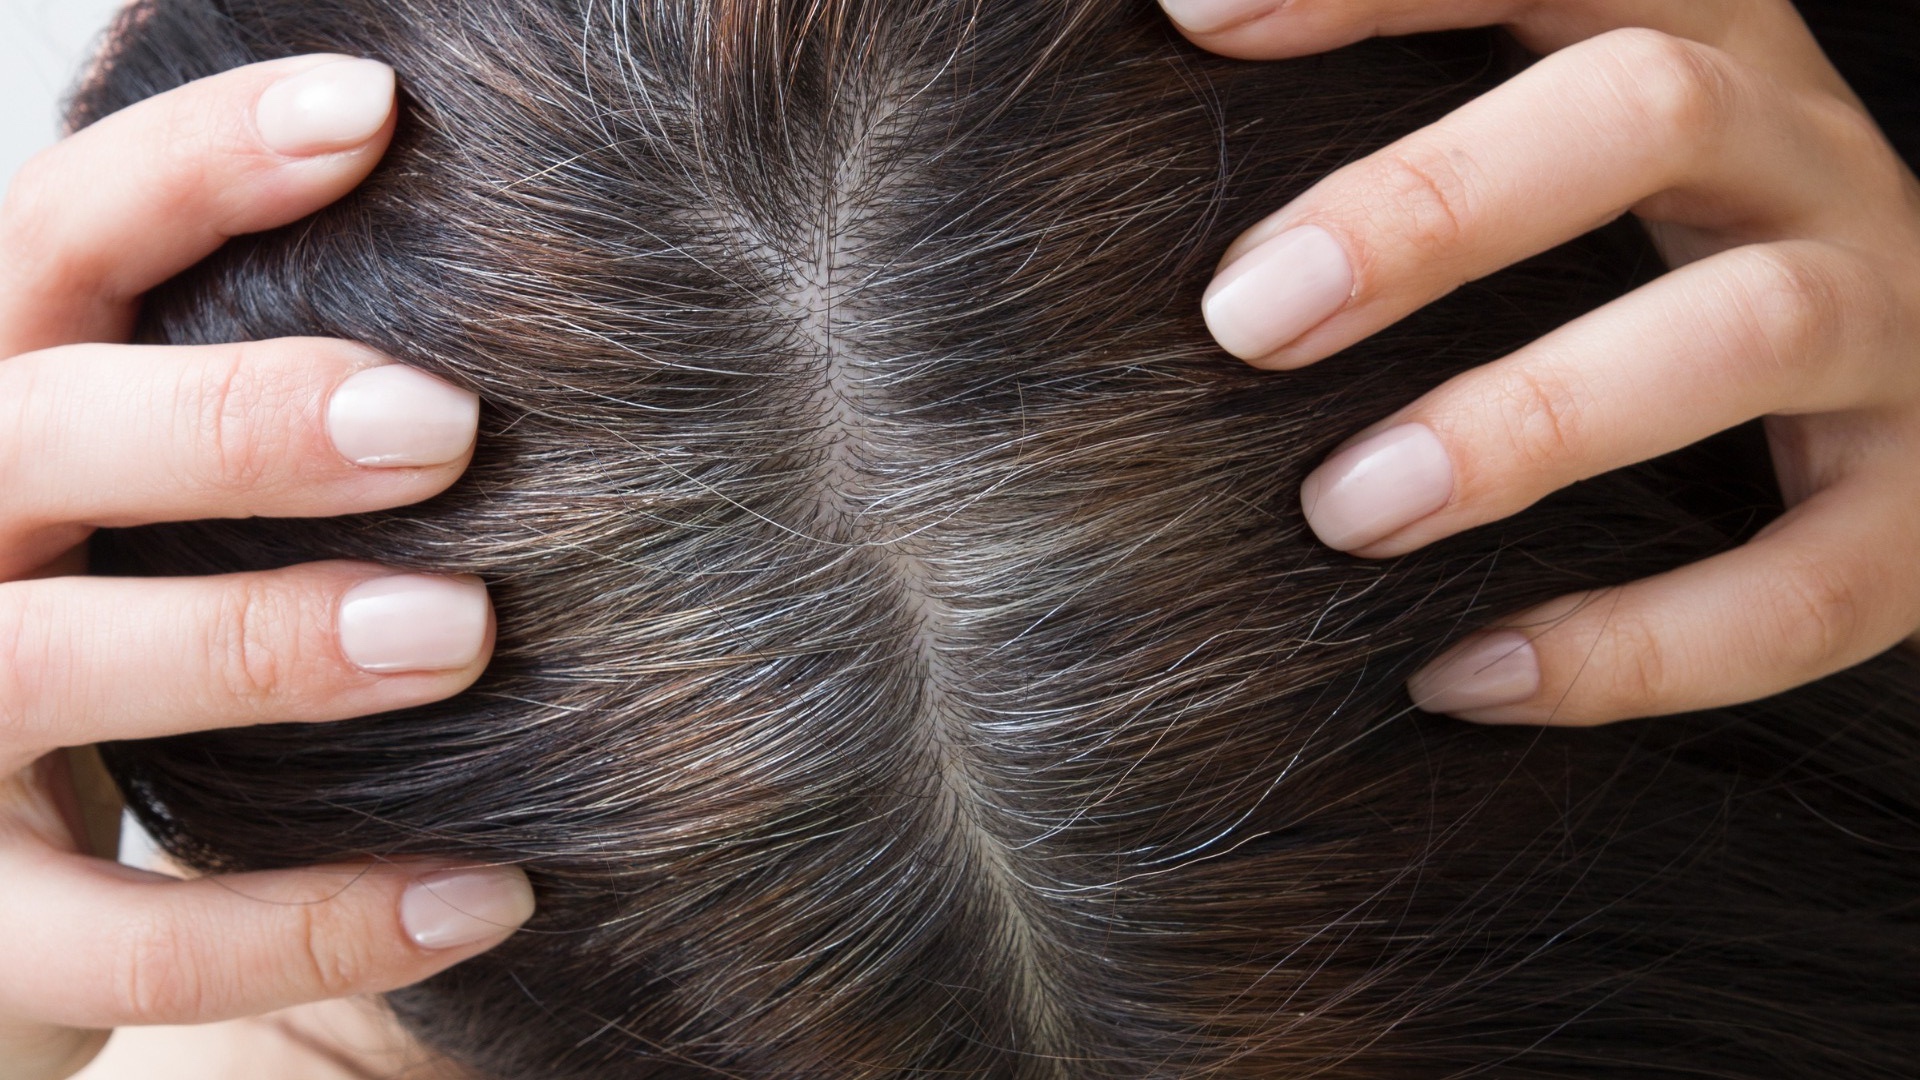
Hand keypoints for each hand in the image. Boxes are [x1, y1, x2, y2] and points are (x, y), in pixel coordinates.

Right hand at [0, 56, 533, 1079]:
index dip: (191, 166)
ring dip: (256, 644)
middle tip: (445, 425)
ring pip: (43, 669)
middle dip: (229, 420)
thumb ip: (218, 388)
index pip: (49, 244)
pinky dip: (312, 921)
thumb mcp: (121, 491)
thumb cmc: (93, 627)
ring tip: (463, 634)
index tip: (375, 112)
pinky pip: (130, 942)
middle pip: (30, 436)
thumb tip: (481, 265)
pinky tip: (489, 894)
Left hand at [1162, 0, 1919, 724]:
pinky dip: (1635, 647)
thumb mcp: (1558, 140)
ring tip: (1342, 511)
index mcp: (1698, 40)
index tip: (1191, 15)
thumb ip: (1423, 131)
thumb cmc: (1645, 256)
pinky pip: (1802, 588)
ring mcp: (1888, 327)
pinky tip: (1463, 678)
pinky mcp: (1916, 514)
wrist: (1906, 394)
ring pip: (1746, 327)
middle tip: (1244, 318)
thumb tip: (1178, 46)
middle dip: (1431, 204)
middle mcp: (1807, 159)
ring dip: (1527, 423)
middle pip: (1649, 107)